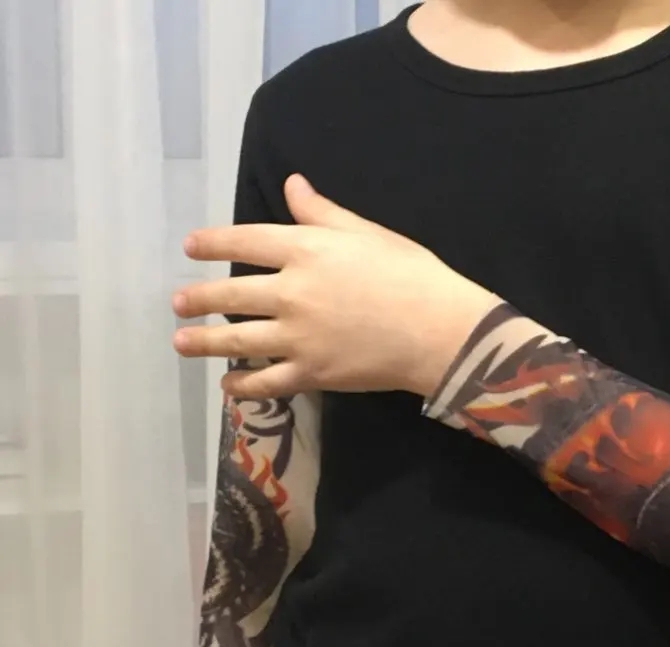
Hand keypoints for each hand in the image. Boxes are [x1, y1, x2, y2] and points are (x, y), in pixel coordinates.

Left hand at [172, 175, 497, 399]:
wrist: (439, 330)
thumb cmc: (411, 273)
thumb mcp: (368, 232)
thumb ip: (323, 212)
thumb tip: (291, 183)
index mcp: (306, 250)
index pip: (245, 241)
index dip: (213, 243)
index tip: (190, 246)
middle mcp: (291, 293)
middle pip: (230, 295)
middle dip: (197, 299)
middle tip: (177, 303)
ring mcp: (297, 337)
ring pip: (237, 340)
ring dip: (203, 342)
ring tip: (181, 341)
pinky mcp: (311, 373)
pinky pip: (266, 382)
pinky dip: (242, 385)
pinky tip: (228, 384)